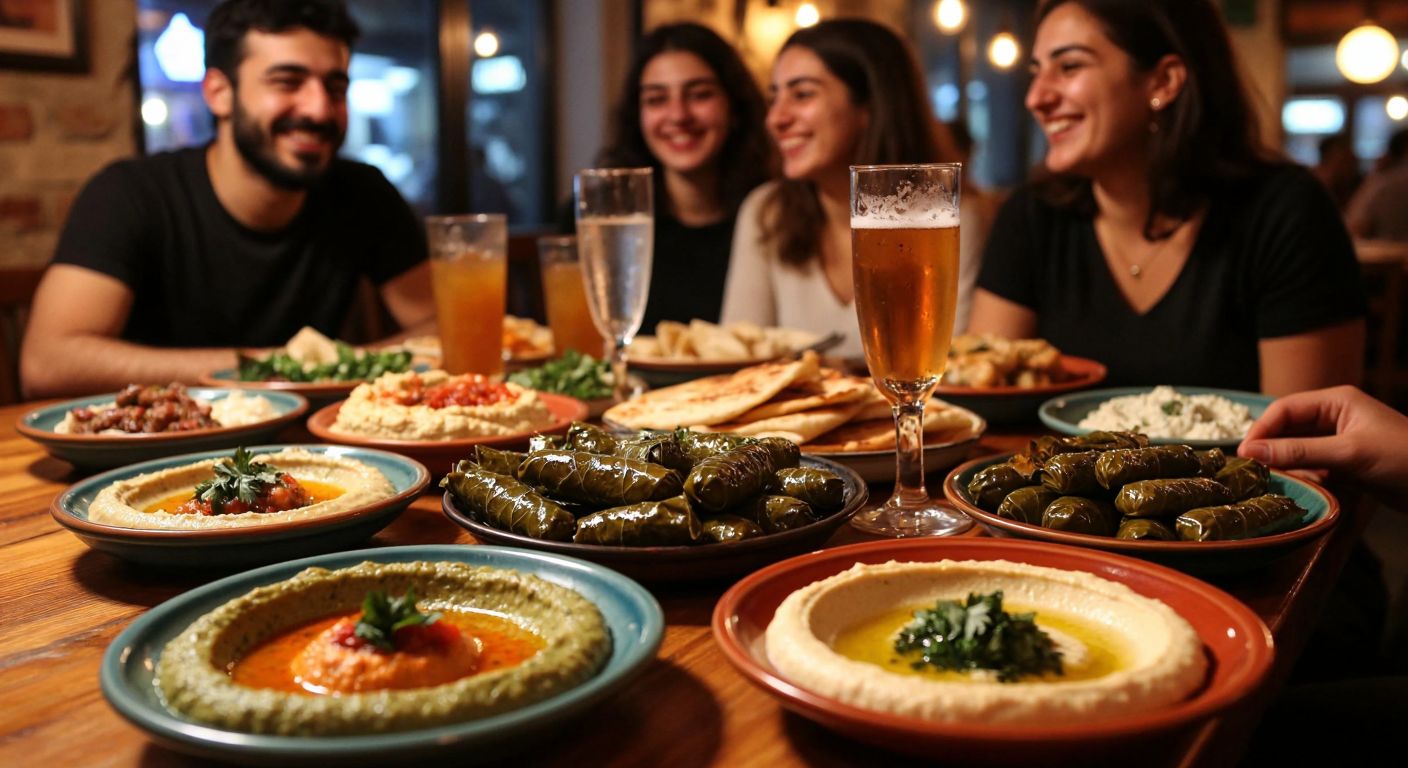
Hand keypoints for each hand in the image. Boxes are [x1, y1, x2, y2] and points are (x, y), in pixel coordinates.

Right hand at [1239, 385, 1407, 498]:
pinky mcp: (1346, 463)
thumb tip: (1251, 452)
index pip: (1284, 408)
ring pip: (1298, 450)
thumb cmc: (1402, 459)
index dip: (1261, 430)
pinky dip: (1305, 477)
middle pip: (1288, 429)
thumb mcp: (1347, 453)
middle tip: (1253, 471)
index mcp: (1336, 401)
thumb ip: (1298, 452)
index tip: (1244, 454)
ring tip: (1277, 481)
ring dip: (1288, 465)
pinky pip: (1312, 466)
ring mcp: (1340, 441)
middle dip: (1271, 448)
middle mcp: (1335, 417)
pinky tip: (1305, 487)